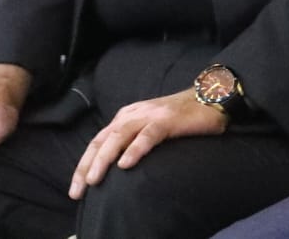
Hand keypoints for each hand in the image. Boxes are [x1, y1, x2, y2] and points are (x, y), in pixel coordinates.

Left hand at [69, 89, 226, 198]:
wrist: (211, 97)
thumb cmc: (182, 117)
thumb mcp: (150, 127)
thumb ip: (133, 140)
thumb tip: (115, 167)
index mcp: (126, 117)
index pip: (98, 142)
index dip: (84, 165)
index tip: (76, 188)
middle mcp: (133, 115)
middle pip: (103, 140)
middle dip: (87, 166)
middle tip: (79, 190)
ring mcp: (150, 115)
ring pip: (119, 136)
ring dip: (104, 159)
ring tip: (95, 179)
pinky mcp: (168, 120)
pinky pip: (148, 135)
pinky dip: (135, 149)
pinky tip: (126, 164)